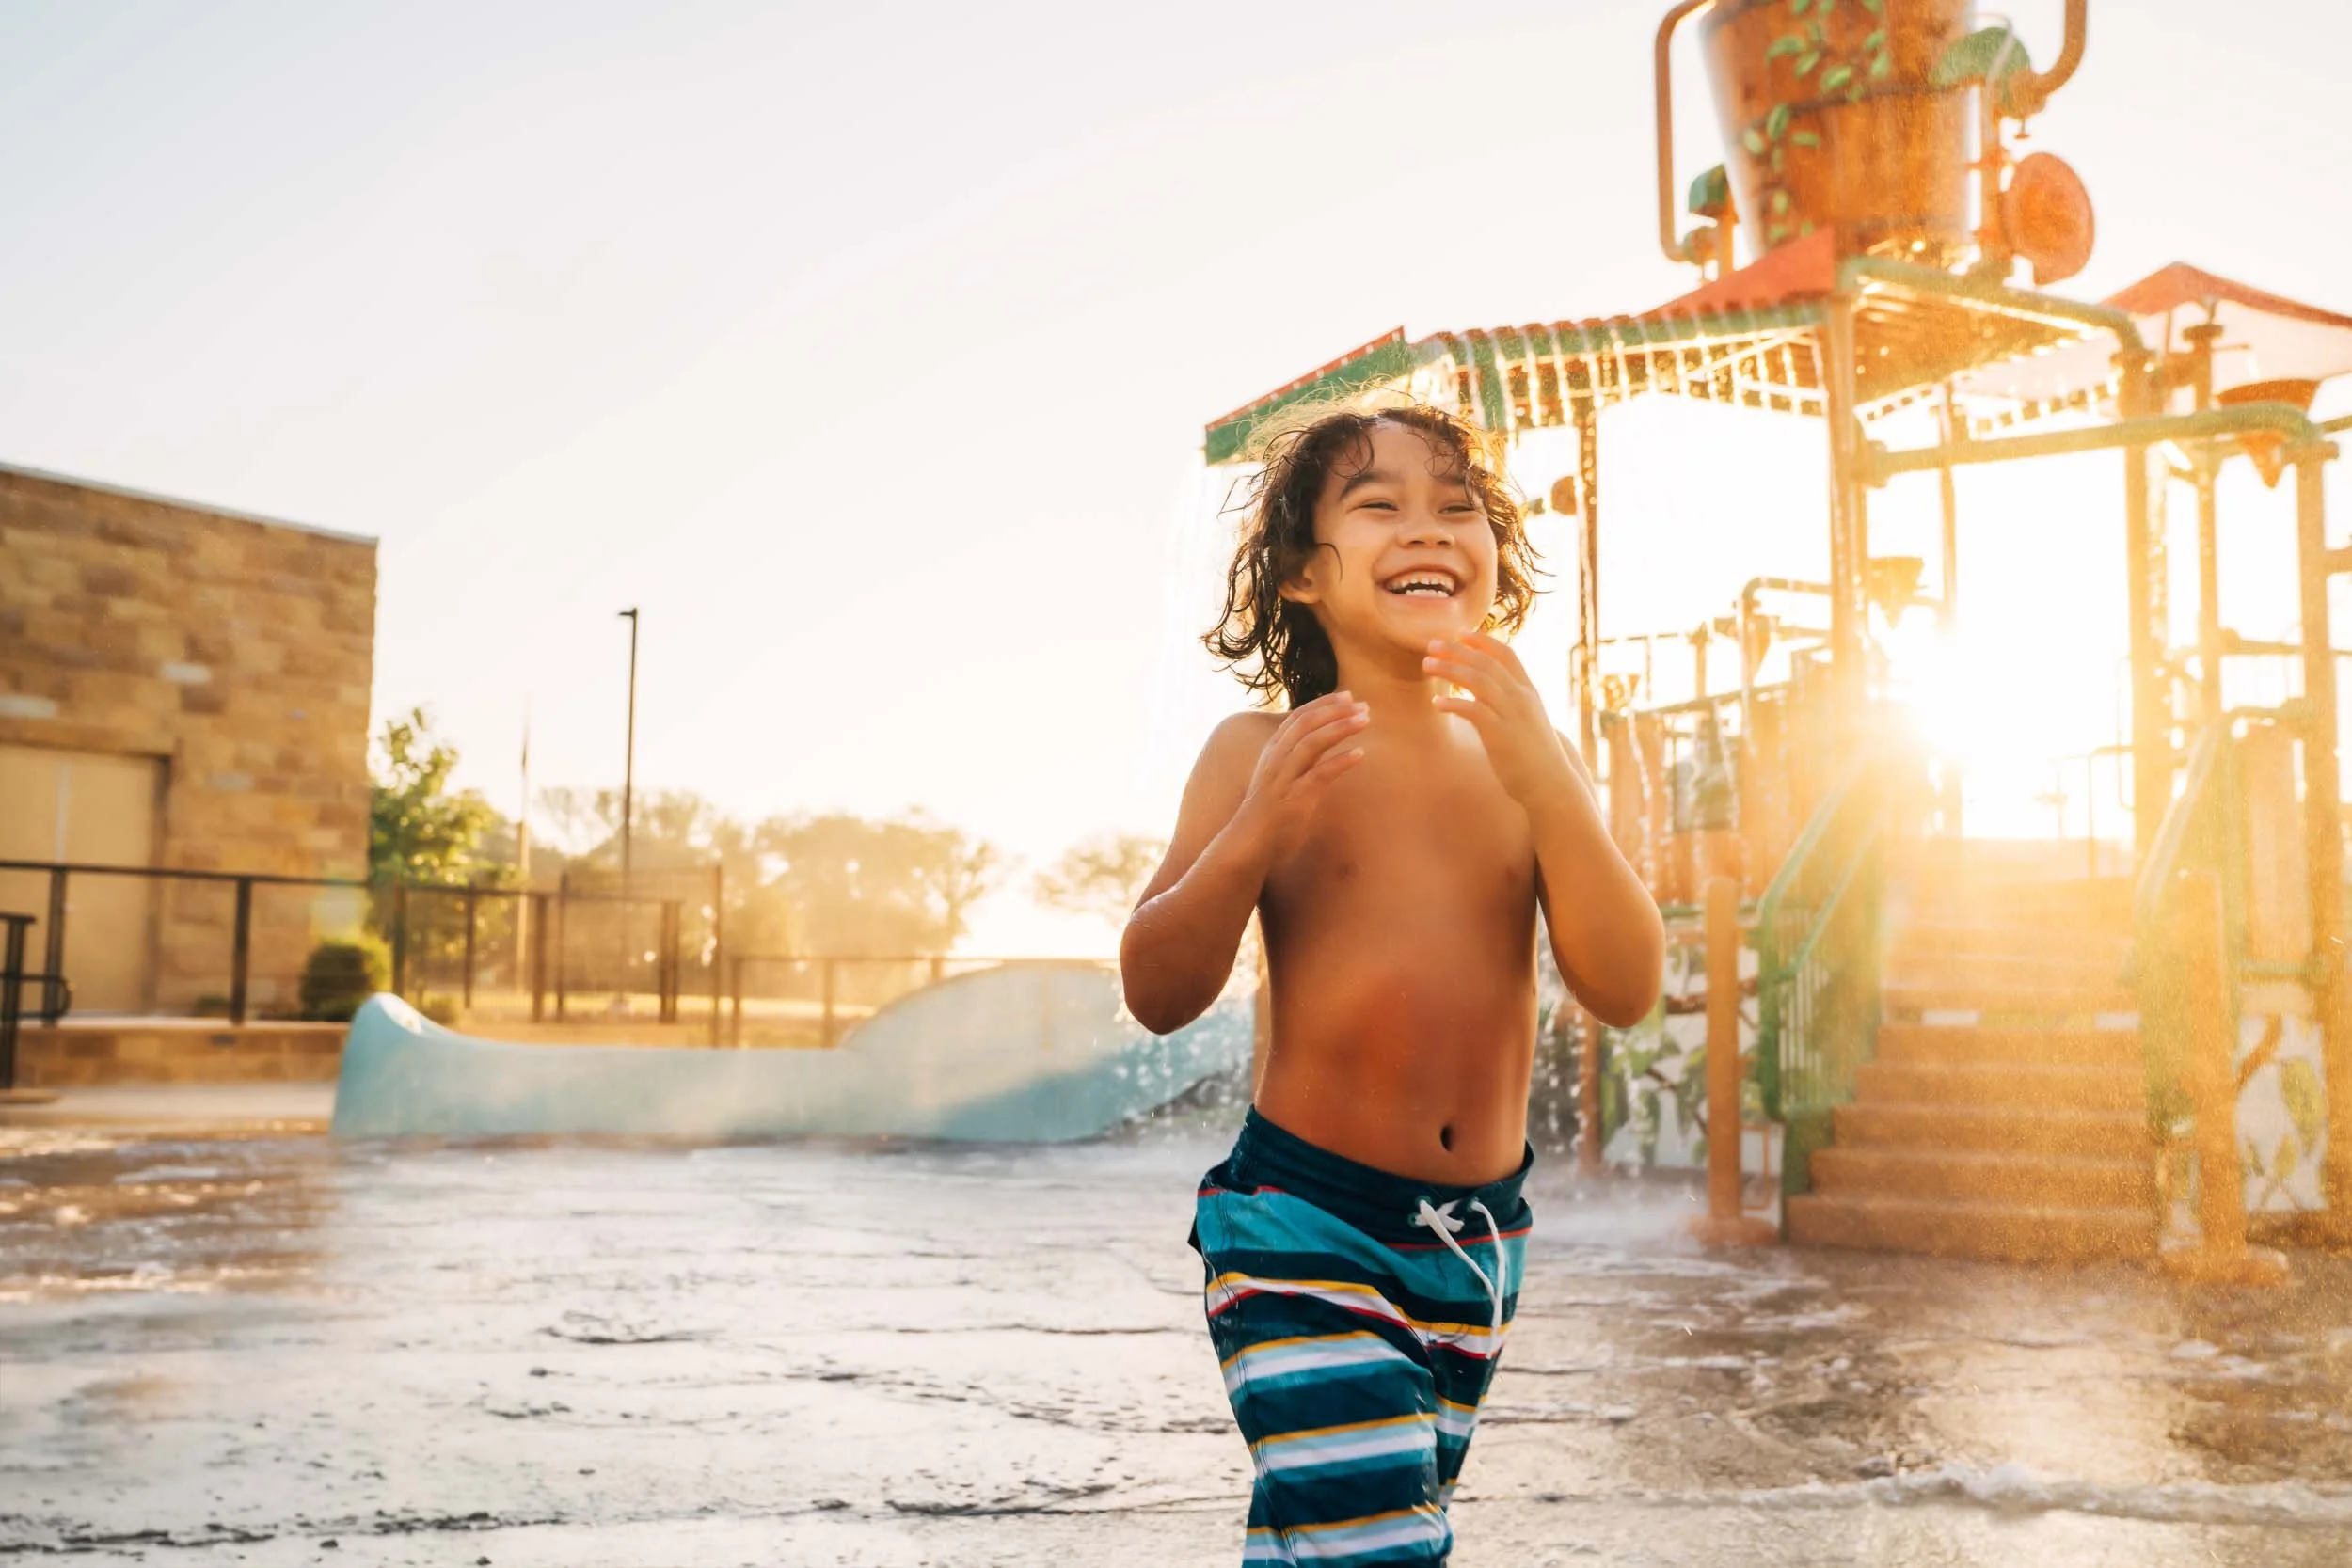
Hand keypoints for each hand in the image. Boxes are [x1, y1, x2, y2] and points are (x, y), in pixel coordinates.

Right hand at [1229, 691, 1368, 855]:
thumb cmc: (1268, 811)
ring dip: (1341, 727)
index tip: (1348, 696)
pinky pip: (1320, 773)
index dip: (1324, 703)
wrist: (1248, 843)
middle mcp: (1276, 759)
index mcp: (1272, 751)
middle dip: (1336, 710)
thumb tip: (1322, 743)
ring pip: (1312, 742)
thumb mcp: (1279, 777)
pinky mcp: (1294, 798)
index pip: (1298, 717)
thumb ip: (1296, 758)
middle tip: (1363, 705)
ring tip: (1365, 720)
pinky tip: (1360, 753)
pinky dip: (1341, 760)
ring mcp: (1284, 777)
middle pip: (1306, 723)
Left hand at [1425, 633, 1574, 809]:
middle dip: (1457, 650)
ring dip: (1450, 669)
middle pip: (1486, 663)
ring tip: (1427, 665)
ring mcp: (1512, 714)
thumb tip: (1489, 699)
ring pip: (1477, 680)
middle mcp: (1521, 698)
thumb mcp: (1529, 722)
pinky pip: (1473, 710)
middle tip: (1432, 644)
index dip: (1483, 641)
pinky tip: (1436, 703)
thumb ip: (1513, 706)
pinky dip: (1453, 703)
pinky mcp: (1500, 734)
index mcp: (1529, 692)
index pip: (1507, 655)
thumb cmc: (1537, 757)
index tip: (1460, 633)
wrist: (1552, 785)